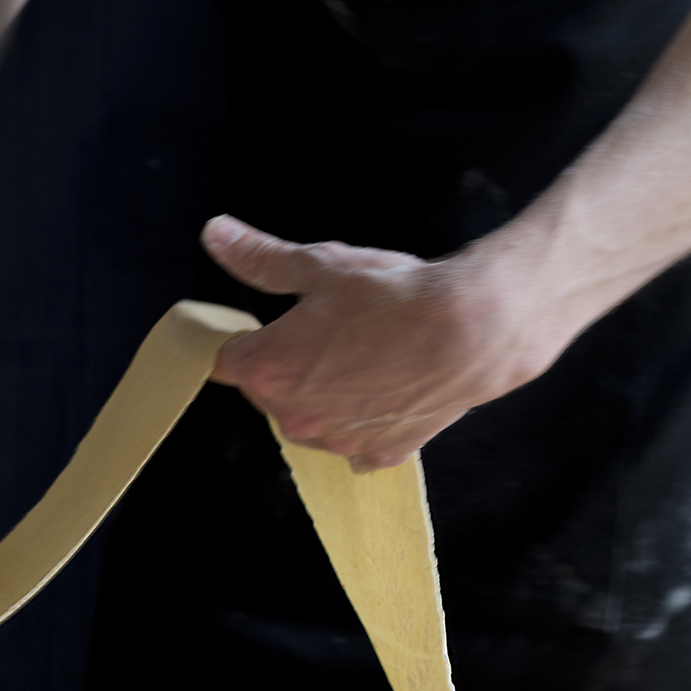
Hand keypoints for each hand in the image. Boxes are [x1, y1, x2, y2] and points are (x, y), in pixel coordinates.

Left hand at [201, 215, 562, 470]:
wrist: (475, 329)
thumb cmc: (394, 295)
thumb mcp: (321, 266)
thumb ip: (261, 258)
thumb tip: (215, 234)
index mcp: (268, 369)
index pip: (225, 361)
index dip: (243, 340)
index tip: (263, 326)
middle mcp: (294, 417)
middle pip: (266, 393)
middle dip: (283, 366)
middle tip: (325, 331)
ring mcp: (337, 442)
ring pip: (309, 420)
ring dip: (320, 396)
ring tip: (359, 356)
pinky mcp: (379, 455)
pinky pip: (355, 443)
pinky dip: (363, 421)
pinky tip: (385, 389)